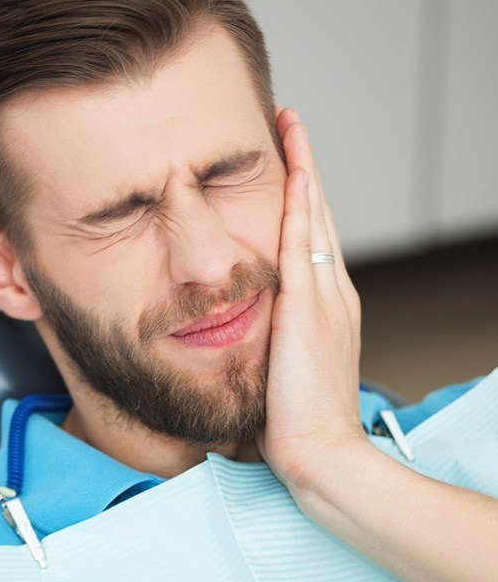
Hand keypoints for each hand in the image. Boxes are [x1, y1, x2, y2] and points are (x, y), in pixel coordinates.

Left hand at [255, 107, 366, 490]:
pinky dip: (301, 205)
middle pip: (320, 218)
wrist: (321, 455)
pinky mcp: (309, 310)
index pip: (314, 241)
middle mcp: (333, 294)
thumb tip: (247, 330)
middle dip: (305, 170)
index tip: (289, 167)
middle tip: (293, 126)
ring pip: (315, 219)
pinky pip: (304, 245)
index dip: (303, 200)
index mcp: (327, 309)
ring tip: (293, 128)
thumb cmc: (296, 421)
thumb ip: (275, 341)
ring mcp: (326, 299)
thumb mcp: (285, 369)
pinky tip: (295, 172)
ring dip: (303, 171)